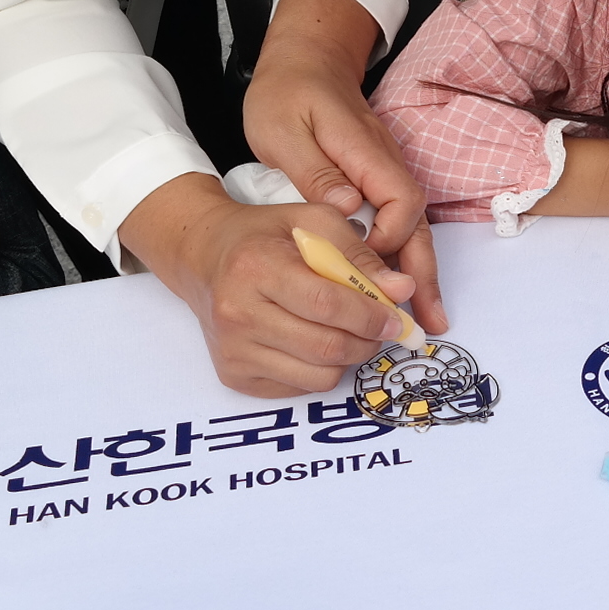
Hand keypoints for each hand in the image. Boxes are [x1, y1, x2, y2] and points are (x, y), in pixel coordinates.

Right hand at [120, 175, 418, 396]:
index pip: (326, 304)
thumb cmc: (265, 236)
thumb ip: (360, 255)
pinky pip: (299, 387)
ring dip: (348, 357)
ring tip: (349, 332)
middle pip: (326, 346)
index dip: (371, 315)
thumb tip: (403, 289)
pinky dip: (320, 369)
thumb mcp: (314, 222)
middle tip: (382, 328)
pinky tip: (314, 340)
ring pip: (318, 375)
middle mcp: (238, 313)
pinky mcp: (233, 375)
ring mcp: (233, 350)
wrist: (205, 258)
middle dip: (368, 341)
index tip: (398, 318)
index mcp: (256, 267)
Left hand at [244, 0, 441, 329]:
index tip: (363, 268)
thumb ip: (316, 170)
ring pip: (412, 229)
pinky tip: (396, 288)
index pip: (401, 203)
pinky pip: (396, 224)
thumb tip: (348, 208)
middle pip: (417, 224)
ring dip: (418, 273)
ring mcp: (384, 174)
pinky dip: (400, 258)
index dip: (389, 240)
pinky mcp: (375, 182)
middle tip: (430, 322)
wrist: (305, 60)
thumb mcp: (284, 128)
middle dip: (424, 274)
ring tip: (425, 319)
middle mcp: (386, 166)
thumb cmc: (289, 93)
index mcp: (367, 152)